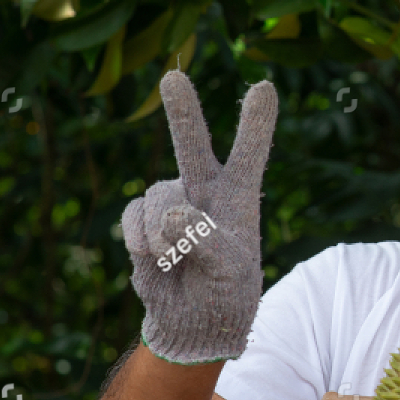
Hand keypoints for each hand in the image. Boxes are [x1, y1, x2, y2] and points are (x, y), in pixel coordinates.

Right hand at [121, 71, 278, 364]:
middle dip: (182, 112)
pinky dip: (142, 240)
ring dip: (165, 234)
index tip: (265, 87)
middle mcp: (204, 191)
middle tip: (172, 77)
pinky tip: (157, 259)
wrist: (193, 321)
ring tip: (179, 259)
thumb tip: (170, 215)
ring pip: (158, 197)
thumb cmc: (225, 293)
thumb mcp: (230, 271)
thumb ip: (206, 240)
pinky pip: (134, 215)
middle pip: (191, 144)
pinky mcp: (142, 220)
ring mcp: (170, 203)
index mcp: (239, 199)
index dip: (255, 124)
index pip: (249, 156)